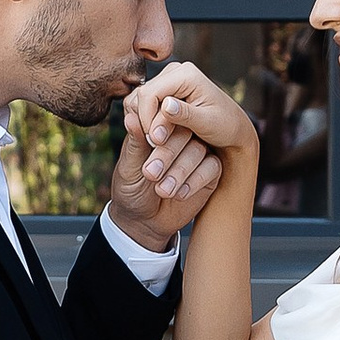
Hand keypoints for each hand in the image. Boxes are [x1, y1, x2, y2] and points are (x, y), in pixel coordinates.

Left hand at [106, 64, 256, 249]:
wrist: (143, 222)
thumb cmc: (131, 190)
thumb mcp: (128, 167)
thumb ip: (134, 144)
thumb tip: (132, 117)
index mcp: (158, 130)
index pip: (165, 118)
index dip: (160, 128)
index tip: (151, 142)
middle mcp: (180, 138)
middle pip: (184, 132)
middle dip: (168, 153)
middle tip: (151, 173)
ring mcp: (198, 154)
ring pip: (198, 150)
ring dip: (180, 171)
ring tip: (162, 190)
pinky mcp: (210, 173)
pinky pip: (211, 168)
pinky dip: (195, 182)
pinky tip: (178, 195)